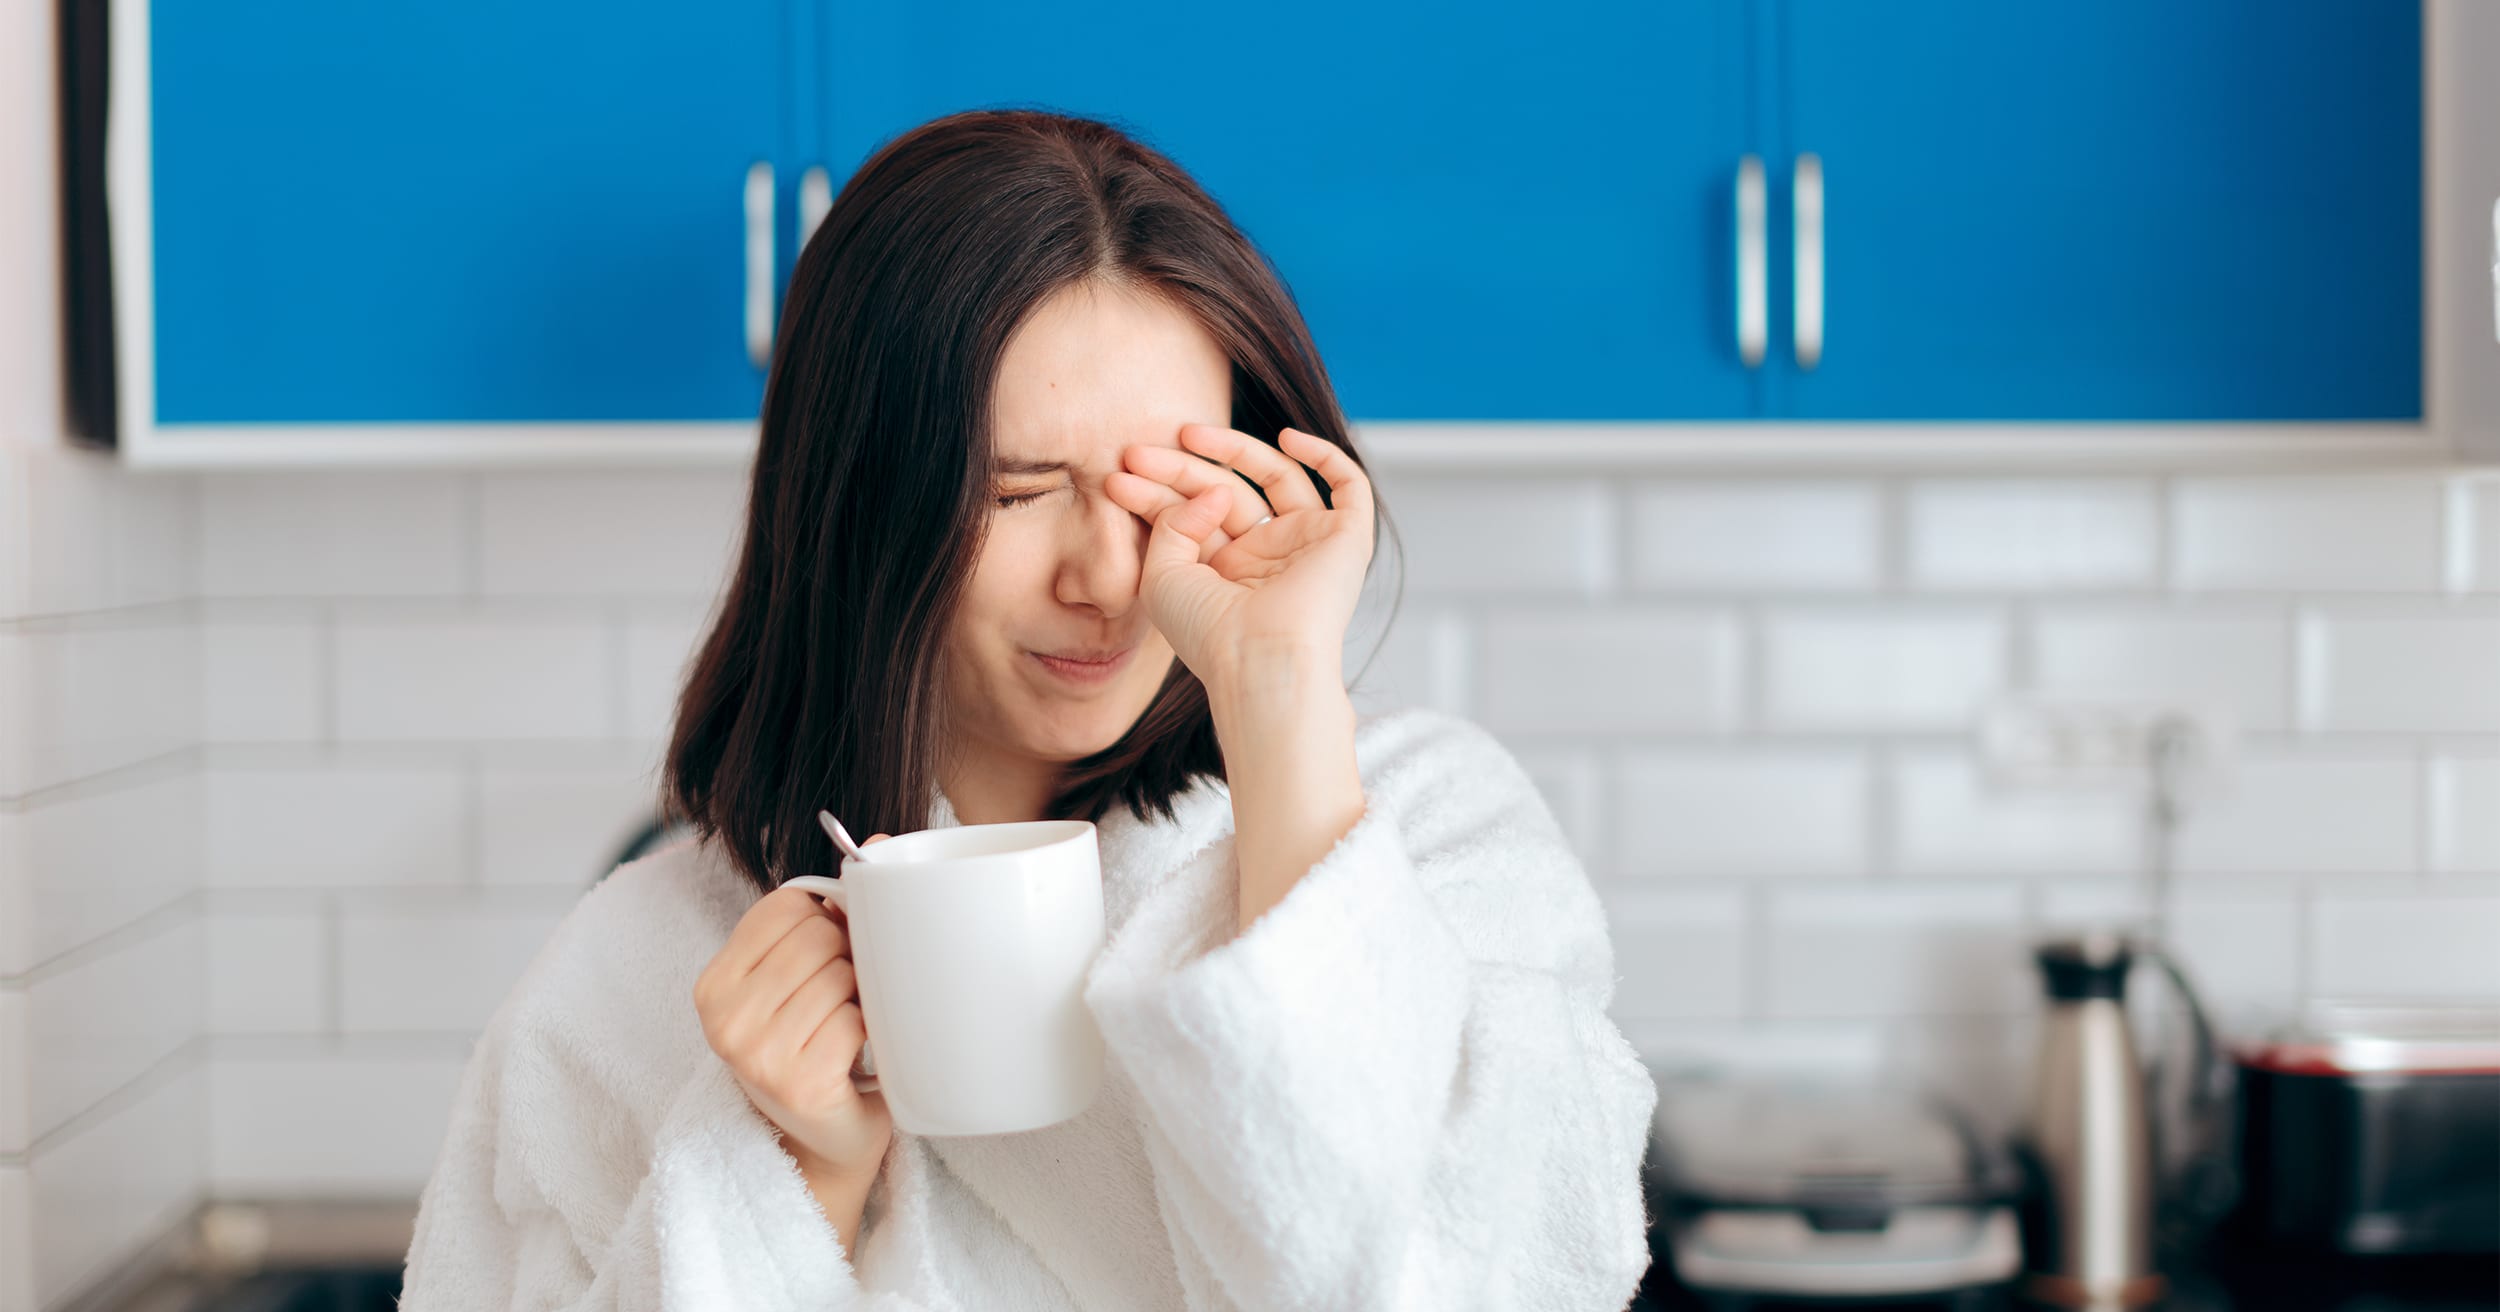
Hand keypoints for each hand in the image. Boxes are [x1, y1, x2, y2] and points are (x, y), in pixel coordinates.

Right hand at [693, 835, 894, 1184]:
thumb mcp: (802, 976)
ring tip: (846, 1031)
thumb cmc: (815, 1047)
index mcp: (714, 982)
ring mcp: (755, 1055)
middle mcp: (722, 1018)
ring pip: (842, 975)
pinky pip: (856, 1020)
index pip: (788, 903)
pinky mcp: (796, 1085)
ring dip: (861, 999)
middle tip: (845, 1000)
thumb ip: (826, 908)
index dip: (828, 919)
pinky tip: (855, 1059)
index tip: (832, 954)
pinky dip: (870, 1034)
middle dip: (849, 960)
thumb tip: (874, 842)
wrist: (822, 1142)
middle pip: (818, 934)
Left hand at [1105, 424, 1375, 697]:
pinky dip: (1324, 456)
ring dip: (1233, 450)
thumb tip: (1214, 491)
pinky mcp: (1345, 540)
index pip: (1193, 515)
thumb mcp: (1163, 576)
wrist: (1258, 660)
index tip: (1116, 477)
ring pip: (1275, 478)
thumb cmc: (1208, 634)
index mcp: (1226, 573)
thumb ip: (1172, 523)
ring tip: (1186, 433)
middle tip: (1134, 451)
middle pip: (1227, 492)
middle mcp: (1267, 557)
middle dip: (1179, 469)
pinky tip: (1286, 438)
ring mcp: (1306, 545)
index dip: (1154, 491)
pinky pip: (1348, 486)